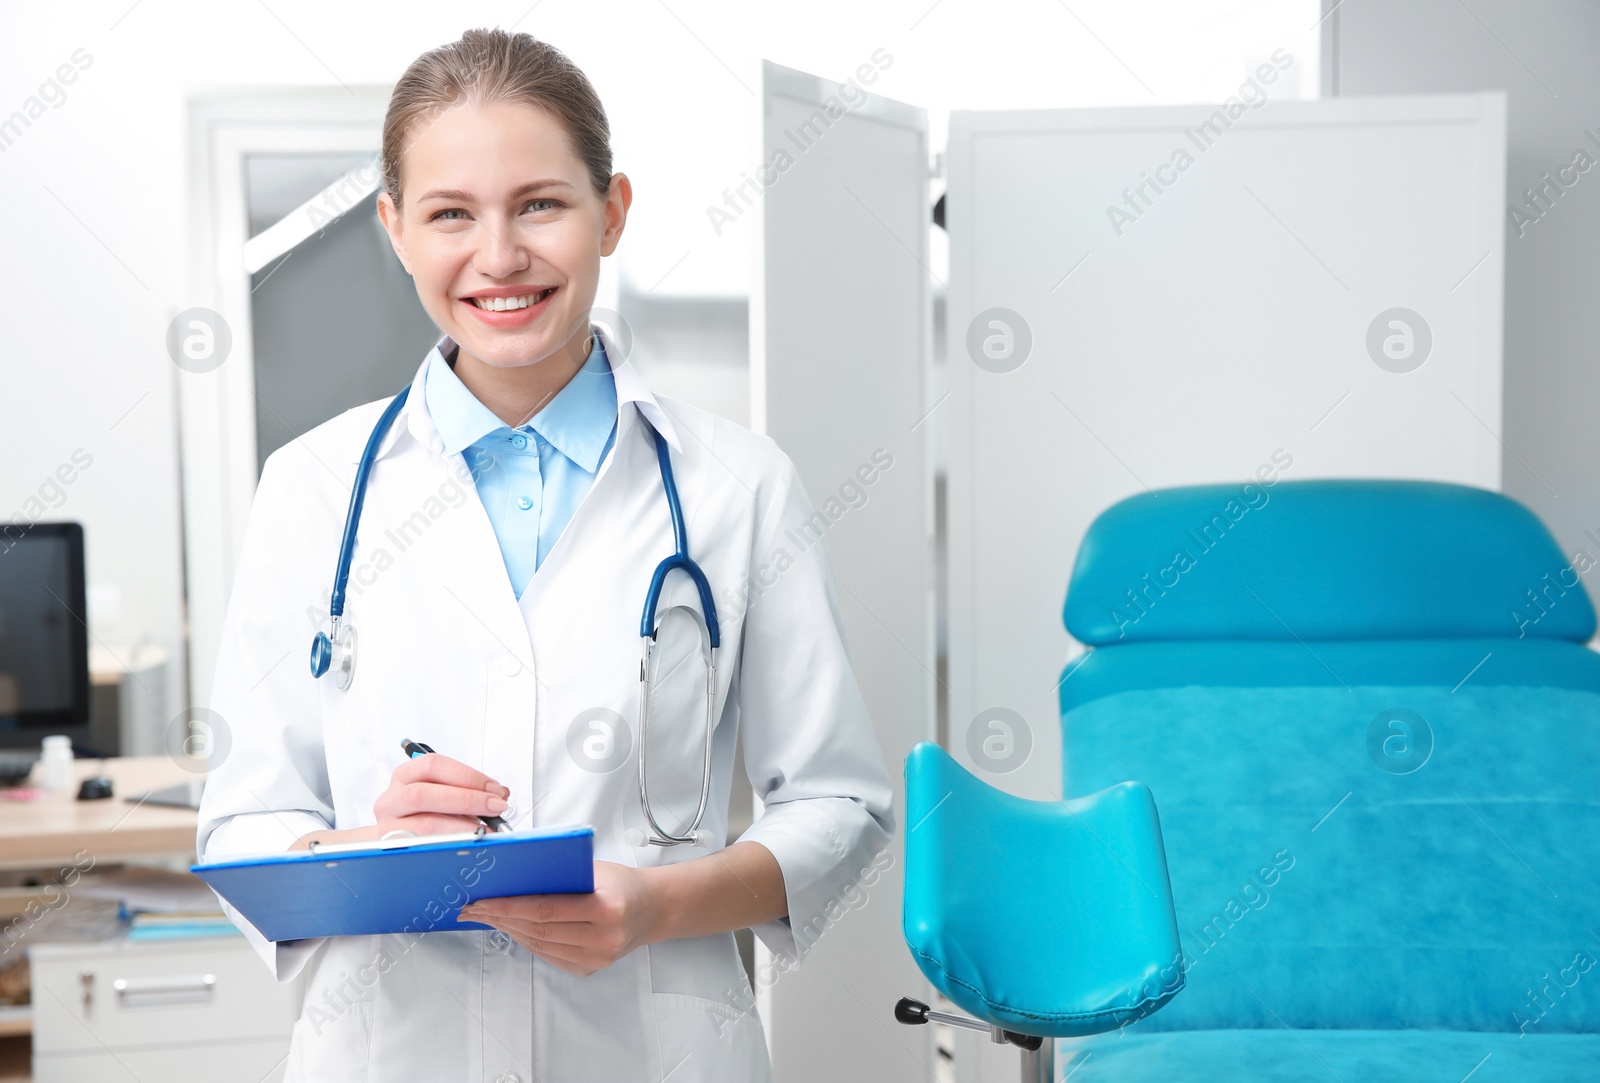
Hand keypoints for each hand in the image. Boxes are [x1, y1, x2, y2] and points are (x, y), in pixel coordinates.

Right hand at [290, 753, 508, 850]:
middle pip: (424, 794)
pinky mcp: (392, 851)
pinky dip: (451, 845)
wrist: (387, 842)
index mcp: (404, 776)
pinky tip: (468, 844)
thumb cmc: (421, 813)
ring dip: (462, 826)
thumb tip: (499, 795)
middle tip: (496, 807)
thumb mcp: (438, 792)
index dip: (467, 776)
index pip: (432, 765)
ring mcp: (387, 826)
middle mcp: (391, 799)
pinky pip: (424, 848)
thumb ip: (464, 789)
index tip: (495, 788)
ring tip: (486, 829)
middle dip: (467, 799)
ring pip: (424, 825)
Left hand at [455, 861, 663, 975]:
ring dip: (509, 930)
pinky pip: (548, 955)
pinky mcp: (589, 969)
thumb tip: (513, 875)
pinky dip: (526, 941)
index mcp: (605, 908)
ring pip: (539, 945)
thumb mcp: (594, 869)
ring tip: (488, 917)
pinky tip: (512, 929)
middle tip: (475, 909)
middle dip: (500, 918)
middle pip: (537, 930)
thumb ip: (560, 874)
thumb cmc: (622, 883)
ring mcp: (596, 959)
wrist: (652, 909)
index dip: (508, 907)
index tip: (482, 901)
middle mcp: (602, 938)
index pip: (544, 909)